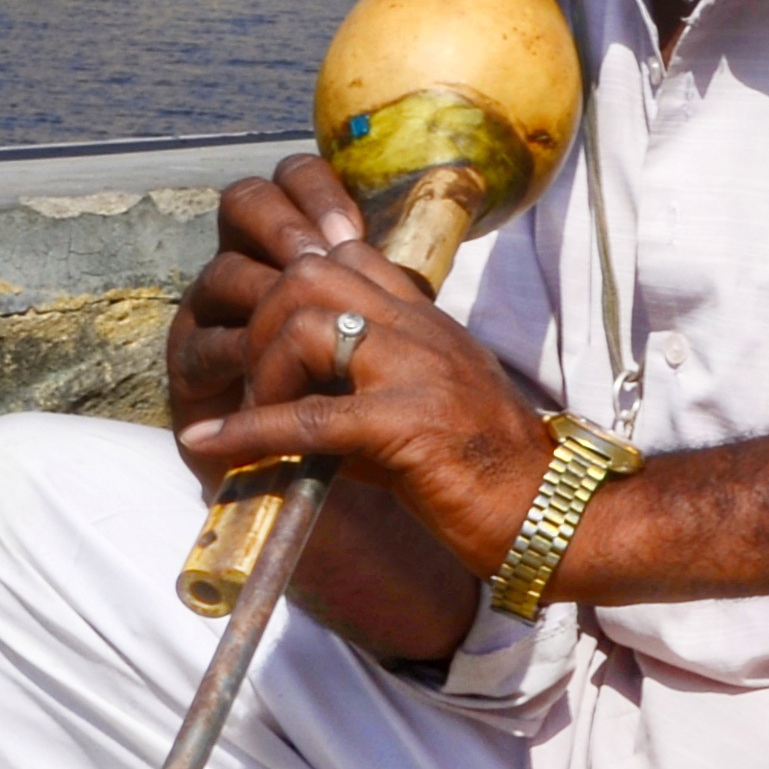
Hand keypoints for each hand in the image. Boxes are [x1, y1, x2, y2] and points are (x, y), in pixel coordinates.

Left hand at [167, 156, 558, 584]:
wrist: (555, 513)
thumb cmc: (490, 475)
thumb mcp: (424, 409)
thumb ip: (363, 392)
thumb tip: (290, 412)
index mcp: (426, 321)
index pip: (346, 254)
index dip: (289, 282)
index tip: (262, 331)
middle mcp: (419, 330)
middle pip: (310, 275)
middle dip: (261, 322)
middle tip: (254, 380)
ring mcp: (415, 370)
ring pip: (303, 325)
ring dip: (261, 373)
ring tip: (255, 417)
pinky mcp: (406, 423)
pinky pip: (309, 417)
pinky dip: (251, 431)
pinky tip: (213, 444)